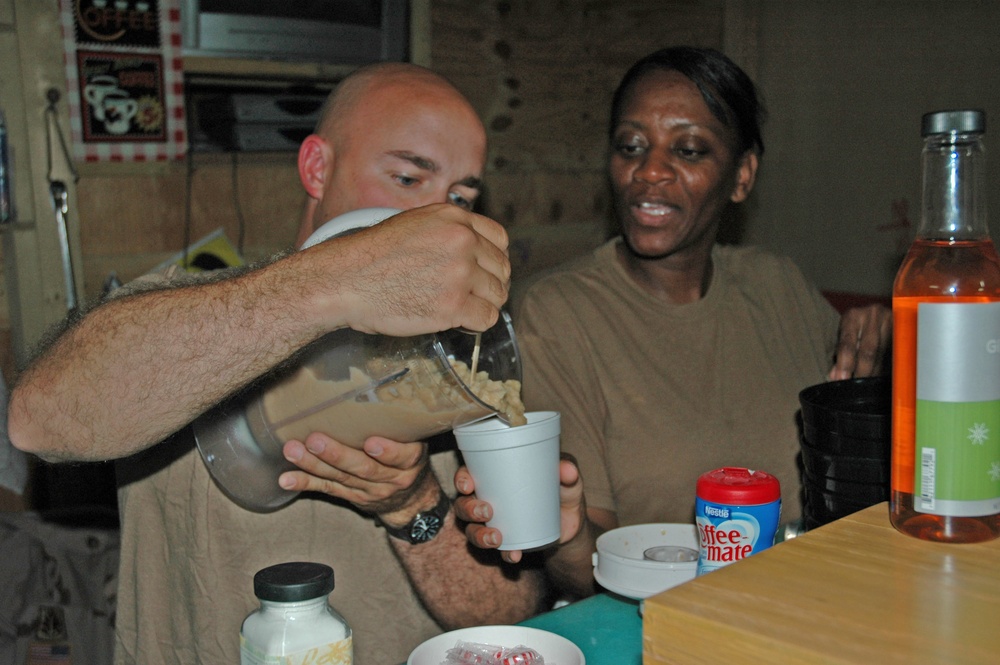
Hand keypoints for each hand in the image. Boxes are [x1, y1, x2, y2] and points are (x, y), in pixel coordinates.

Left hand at [279, 433, 429, 513]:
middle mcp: (390, 478)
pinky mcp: (352, 496)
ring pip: (340, 478)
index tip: (370, 442)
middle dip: (337, 455)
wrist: (409, 498)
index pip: (401, 456)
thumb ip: (397, 422)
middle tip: (315, 440)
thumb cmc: (407, 456)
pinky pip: (327, 489)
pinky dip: (306, 483)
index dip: (387, 451)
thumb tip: (373, 379)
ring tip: (292, 451)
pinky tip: (286, 480)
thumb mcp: (415, 439)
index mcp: (409, 460)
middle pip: (363, 468)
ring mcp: (370, 490)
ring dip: (314, 465)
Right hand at [304, 203, 510, 336]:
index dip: (494, 259)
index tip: (484, 272)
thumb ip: (448, 233)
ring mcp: (460, 273)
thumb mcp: (414, 224)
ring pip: (497, 295)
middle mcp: (462, 241)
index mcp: (454, 218)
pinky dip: (476, 323)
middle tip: (472, 296)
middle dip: (490, 285)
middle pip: (501, 269)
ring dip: (483, 304)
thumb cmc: (372, 257)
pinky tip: (458, 321)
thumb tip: (474, 252)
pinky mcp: (453, 305)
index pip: (499, 239)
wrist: (346, 280)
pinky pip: (487, 318)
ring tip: (461, 308)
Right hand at [454, 455, 586, 563]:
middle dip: (469, 509)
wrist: (572, 524)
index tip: (468, 485)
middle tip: (486, 511)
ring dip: (479, 535)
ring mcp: (494, 524)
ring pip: (473, 531)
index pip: (467, 476)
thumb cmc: (562, 491)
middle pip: (463, 505)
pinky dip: (505, 554)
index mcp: (494, 478)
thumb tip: (567, 469)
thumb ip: (568, 474)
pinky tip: (515, 555)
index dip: (461, 479)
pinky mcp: (507, 543)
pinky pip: (499, 551)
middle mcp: (487, 500)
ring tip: (496, 538)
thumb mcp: (567, 481)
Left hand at [829, 304, 891, 379]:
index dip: (845, 364)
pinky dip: (887, 367)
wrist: (874, 312)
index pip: (848, 344)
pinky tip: (880, 376)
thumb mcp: (844, 335)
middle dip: (862, 371)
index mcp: (853, 316)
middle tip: (857, 386)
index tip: (842, 379)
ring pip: (883, 354)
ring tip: (867, 384)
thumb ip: (840, 355)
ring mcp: (891, 321)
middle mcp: (872, 316)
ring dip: (875, 372)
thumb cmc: (856, 326)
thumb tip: (835, 376)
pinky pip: (894, 353)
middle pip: (868, 351)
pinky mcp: (903, 329)